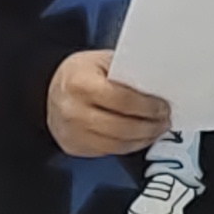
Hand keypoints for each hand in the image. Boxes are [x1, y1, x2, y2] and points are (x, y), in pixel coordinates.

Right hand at [49, 49, 169, 158]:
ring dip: (143, 140)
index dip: (148, 106)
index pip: (123, 100)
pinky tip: (139, 138)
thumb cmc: (80, 73)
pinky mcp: (74, 147)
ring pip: (118, 145)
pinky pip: (108, 152)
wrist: (48, 90)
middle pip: (122, 127)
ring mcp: (72, 132)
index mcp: (80, 83)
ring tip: (156, 130)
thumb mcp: (101, 61)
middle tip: (164, 121)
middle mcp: (73, 110)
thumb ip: (126, 73)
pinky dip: (128, 146)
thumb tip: (158, 88)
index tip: (163, 107)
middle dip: (150, 126)